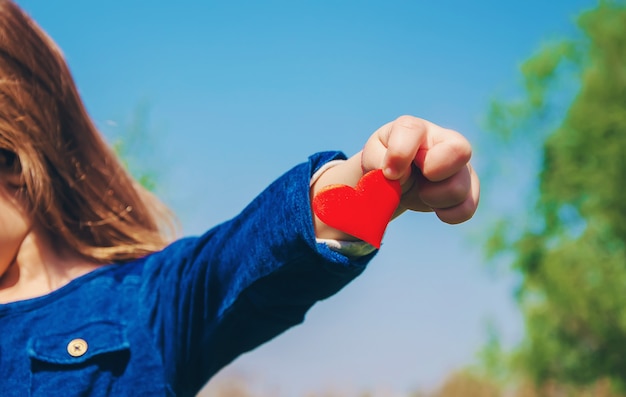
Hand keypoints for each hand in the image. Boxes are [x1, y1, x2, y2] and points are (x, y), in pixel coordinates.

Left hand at [311, 115, 479, 239]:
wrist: (395, 179)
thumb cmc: (382, 163)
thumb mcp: (371, 160)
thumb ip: (376, 161)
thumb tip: (394, 174)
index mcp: (412, 129)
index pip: (411, 131)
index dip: (400, 154)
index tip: (389, 173)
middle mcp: (443, 141)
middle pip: (459, 149)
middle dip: (435, 170)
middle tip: (419, 178)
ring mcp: (459, 165)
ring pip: (459, 186)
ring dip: (433, 198)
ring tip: (420, 193)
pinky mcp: (468, 188)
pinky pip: (467, 207)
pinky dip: (448, 214)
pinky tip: (436, 209)